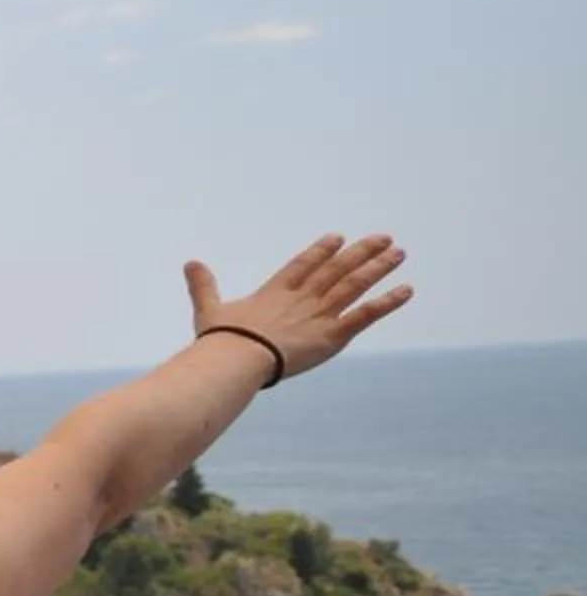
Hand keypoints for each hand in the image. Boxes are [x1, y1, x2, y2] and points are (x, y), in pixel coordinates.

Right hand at [183, 233, 411, 383]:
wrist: (238, 357)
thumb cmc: (221, 339)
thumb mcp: (209, 309)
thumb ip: (204, 285)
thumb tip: (190, 262)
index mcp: (275, 292)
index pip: (304, 265)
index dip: (321, 251)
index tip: (338, 238)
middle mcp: (302, 297)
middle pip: (337, 269)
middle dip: (361, 253)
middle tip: (384, 238)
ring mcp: (319, 314)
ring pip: (355, 285)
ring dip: (378, 268)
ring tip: (399, 253)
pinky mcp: (333, 334)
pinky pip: (365, 314)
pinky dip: (387, 302)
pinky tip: (406, 290)